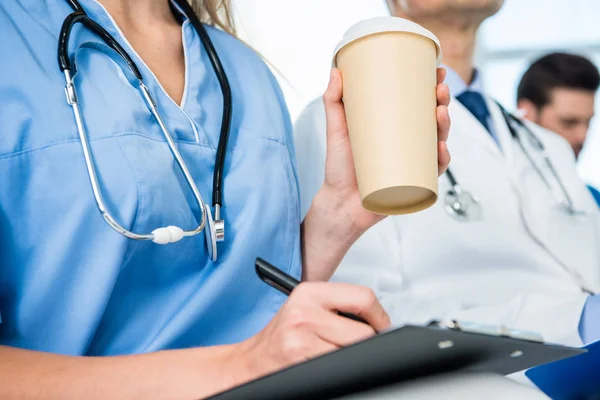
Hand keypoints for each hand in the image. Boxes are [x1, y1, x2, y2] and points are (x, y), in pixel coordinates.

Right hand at [234, 282, 390, 378]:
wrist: (251, 362)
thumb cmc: (281, 337)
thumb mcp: (306, 309)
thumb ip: (338, 306)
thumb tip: (378, 319)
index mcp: (309, 292)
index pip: (363, 297)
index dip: (380, 316)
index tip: (382, 326)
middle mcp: (304, 310)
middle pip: (363, 331)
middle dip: (365, 343)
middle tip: (357, 346)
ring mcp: (301, 336)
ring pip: (353, 352)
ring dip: (349, 357)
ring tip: (332, 353)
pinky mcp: (300, 358)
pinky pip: (338, 366)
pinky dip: (337, 368)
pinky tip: (323, 363)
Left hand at [321, 67, 450, 231]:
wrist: (339, 203)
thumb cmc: (339, 168)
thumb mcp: (336, 130)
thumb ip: (333, 101)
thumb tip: (335, 70)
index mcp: (394, 128)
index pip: (418, 104)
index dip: (432, 88)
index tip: (437, 71)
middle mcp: (407, 144)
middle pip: (433, 120)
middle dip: (442, 103)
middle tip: (440, 91)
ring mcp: (412, 163)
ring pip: (437, 142)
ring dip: (446, 127)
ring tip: (440, 114)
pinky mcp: (413, 183)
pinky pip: (433, 172)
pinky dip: (441, 161)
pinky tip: (441, 149)